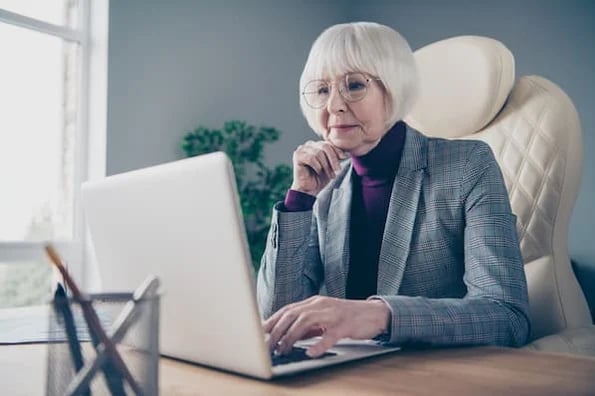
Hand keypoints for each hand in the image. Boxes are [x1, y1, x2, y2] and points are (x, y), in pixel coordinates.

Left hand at [263, 296, 390, 357]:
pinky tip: (311, 353)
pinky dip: (319, 345)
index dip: (272, 320)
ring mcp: (332, 314)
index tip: (260, 332)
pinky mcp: (344, 325)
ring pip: (306, 322)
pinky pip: (330, 335)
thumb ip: (307, 325)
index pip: (287, 310)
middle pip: (292, 314)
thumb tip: (286, 336)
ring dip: (291, 337)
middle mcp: (320, 305)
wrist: (374, 313)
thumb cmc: (347, 317)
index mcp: (314, 302)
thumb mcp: (324, 318)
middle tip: (267, 346)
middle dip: (277, 330)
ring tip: (283, 350)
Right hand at [290, 141, 347, 195]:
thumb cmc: (319, 178)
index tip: (344, 157)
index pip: (329, 143)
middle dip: (333, 159)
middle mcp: (308, 145)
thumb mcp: (331, 166)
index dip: (337, 150)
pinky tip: (318, 172)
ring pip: (319, 153)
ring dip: (326, 166)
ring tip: (329, 175)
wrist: (309, 189)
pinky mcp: (297, 156)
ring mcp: (302, 150)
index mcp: (316, 145)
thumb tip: (345, 153)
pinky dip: (317, 167)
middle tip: (338, 169)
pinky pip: (311, 158)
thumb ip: (336, 157)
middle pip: (325, 146)